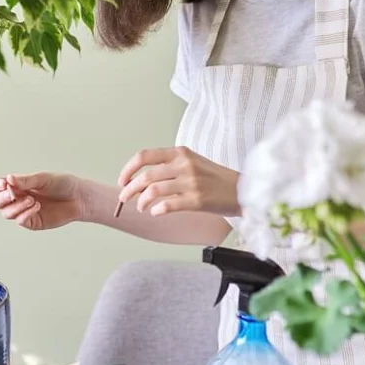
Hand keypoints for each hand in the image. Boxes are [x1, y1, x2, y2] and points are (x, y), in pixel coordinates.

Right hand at [0, 172, 84, 229]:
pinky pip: (21, 221)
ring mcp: (23, 211)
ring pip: (6, 213)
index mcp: (16, 185)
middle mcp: (17, 198)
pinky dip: (25, 214)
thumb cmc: (62, 184)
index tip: (4, 183)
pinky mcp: (32, 222)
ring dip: (16, 206)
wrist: (79, 197)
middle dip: (1, 198)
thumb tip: (8, 179)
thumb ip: (25, 181)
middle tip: (12, 193)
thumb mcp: (43, 179)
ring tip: (32, 199)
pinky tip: (36, 206)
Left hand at [116, 146, 240, 216]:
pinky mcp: (197, 200)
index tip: (122, 180)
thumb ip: (170, 165)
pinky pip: (167, 206)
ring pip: (153, 191)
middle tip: (124, 198)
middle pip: (145, 176)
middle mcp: (184, 165)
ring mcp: (191, 182)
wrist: (242, 190)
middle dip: (129, 189)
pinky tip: (155, 212)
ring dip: (141, 202)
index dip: (128, 169)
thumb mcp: (193, 162)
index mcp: (181, 153)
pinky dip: (156, 210)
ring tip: (141, 207)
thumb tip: (141, 179)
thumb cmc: (215, 178)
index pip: (145, 156)